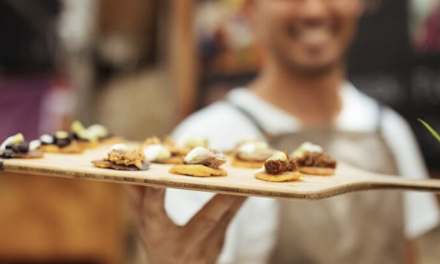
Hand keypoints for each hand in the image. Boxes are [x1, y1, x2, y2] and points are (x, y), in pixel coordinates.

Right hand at [126, 185, 246, 263]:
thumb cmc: (157, 243)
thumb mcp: (143, 225)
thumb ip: (137, 197)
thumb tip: (131, 169)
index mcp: (157, 236)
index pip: (154, 214)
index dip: (156, 196)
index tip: (160, 178)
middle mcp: (182, 246)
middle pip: (204, 221)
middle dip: (221, 200)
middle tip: (234, 182)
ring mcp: (205, 250)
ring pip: (225, 219)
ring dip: (238, 197)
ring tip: (250, 179)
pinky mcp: (218, 246)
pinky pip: (231, 219)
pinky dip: (240, 201)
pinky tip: (251, 188)